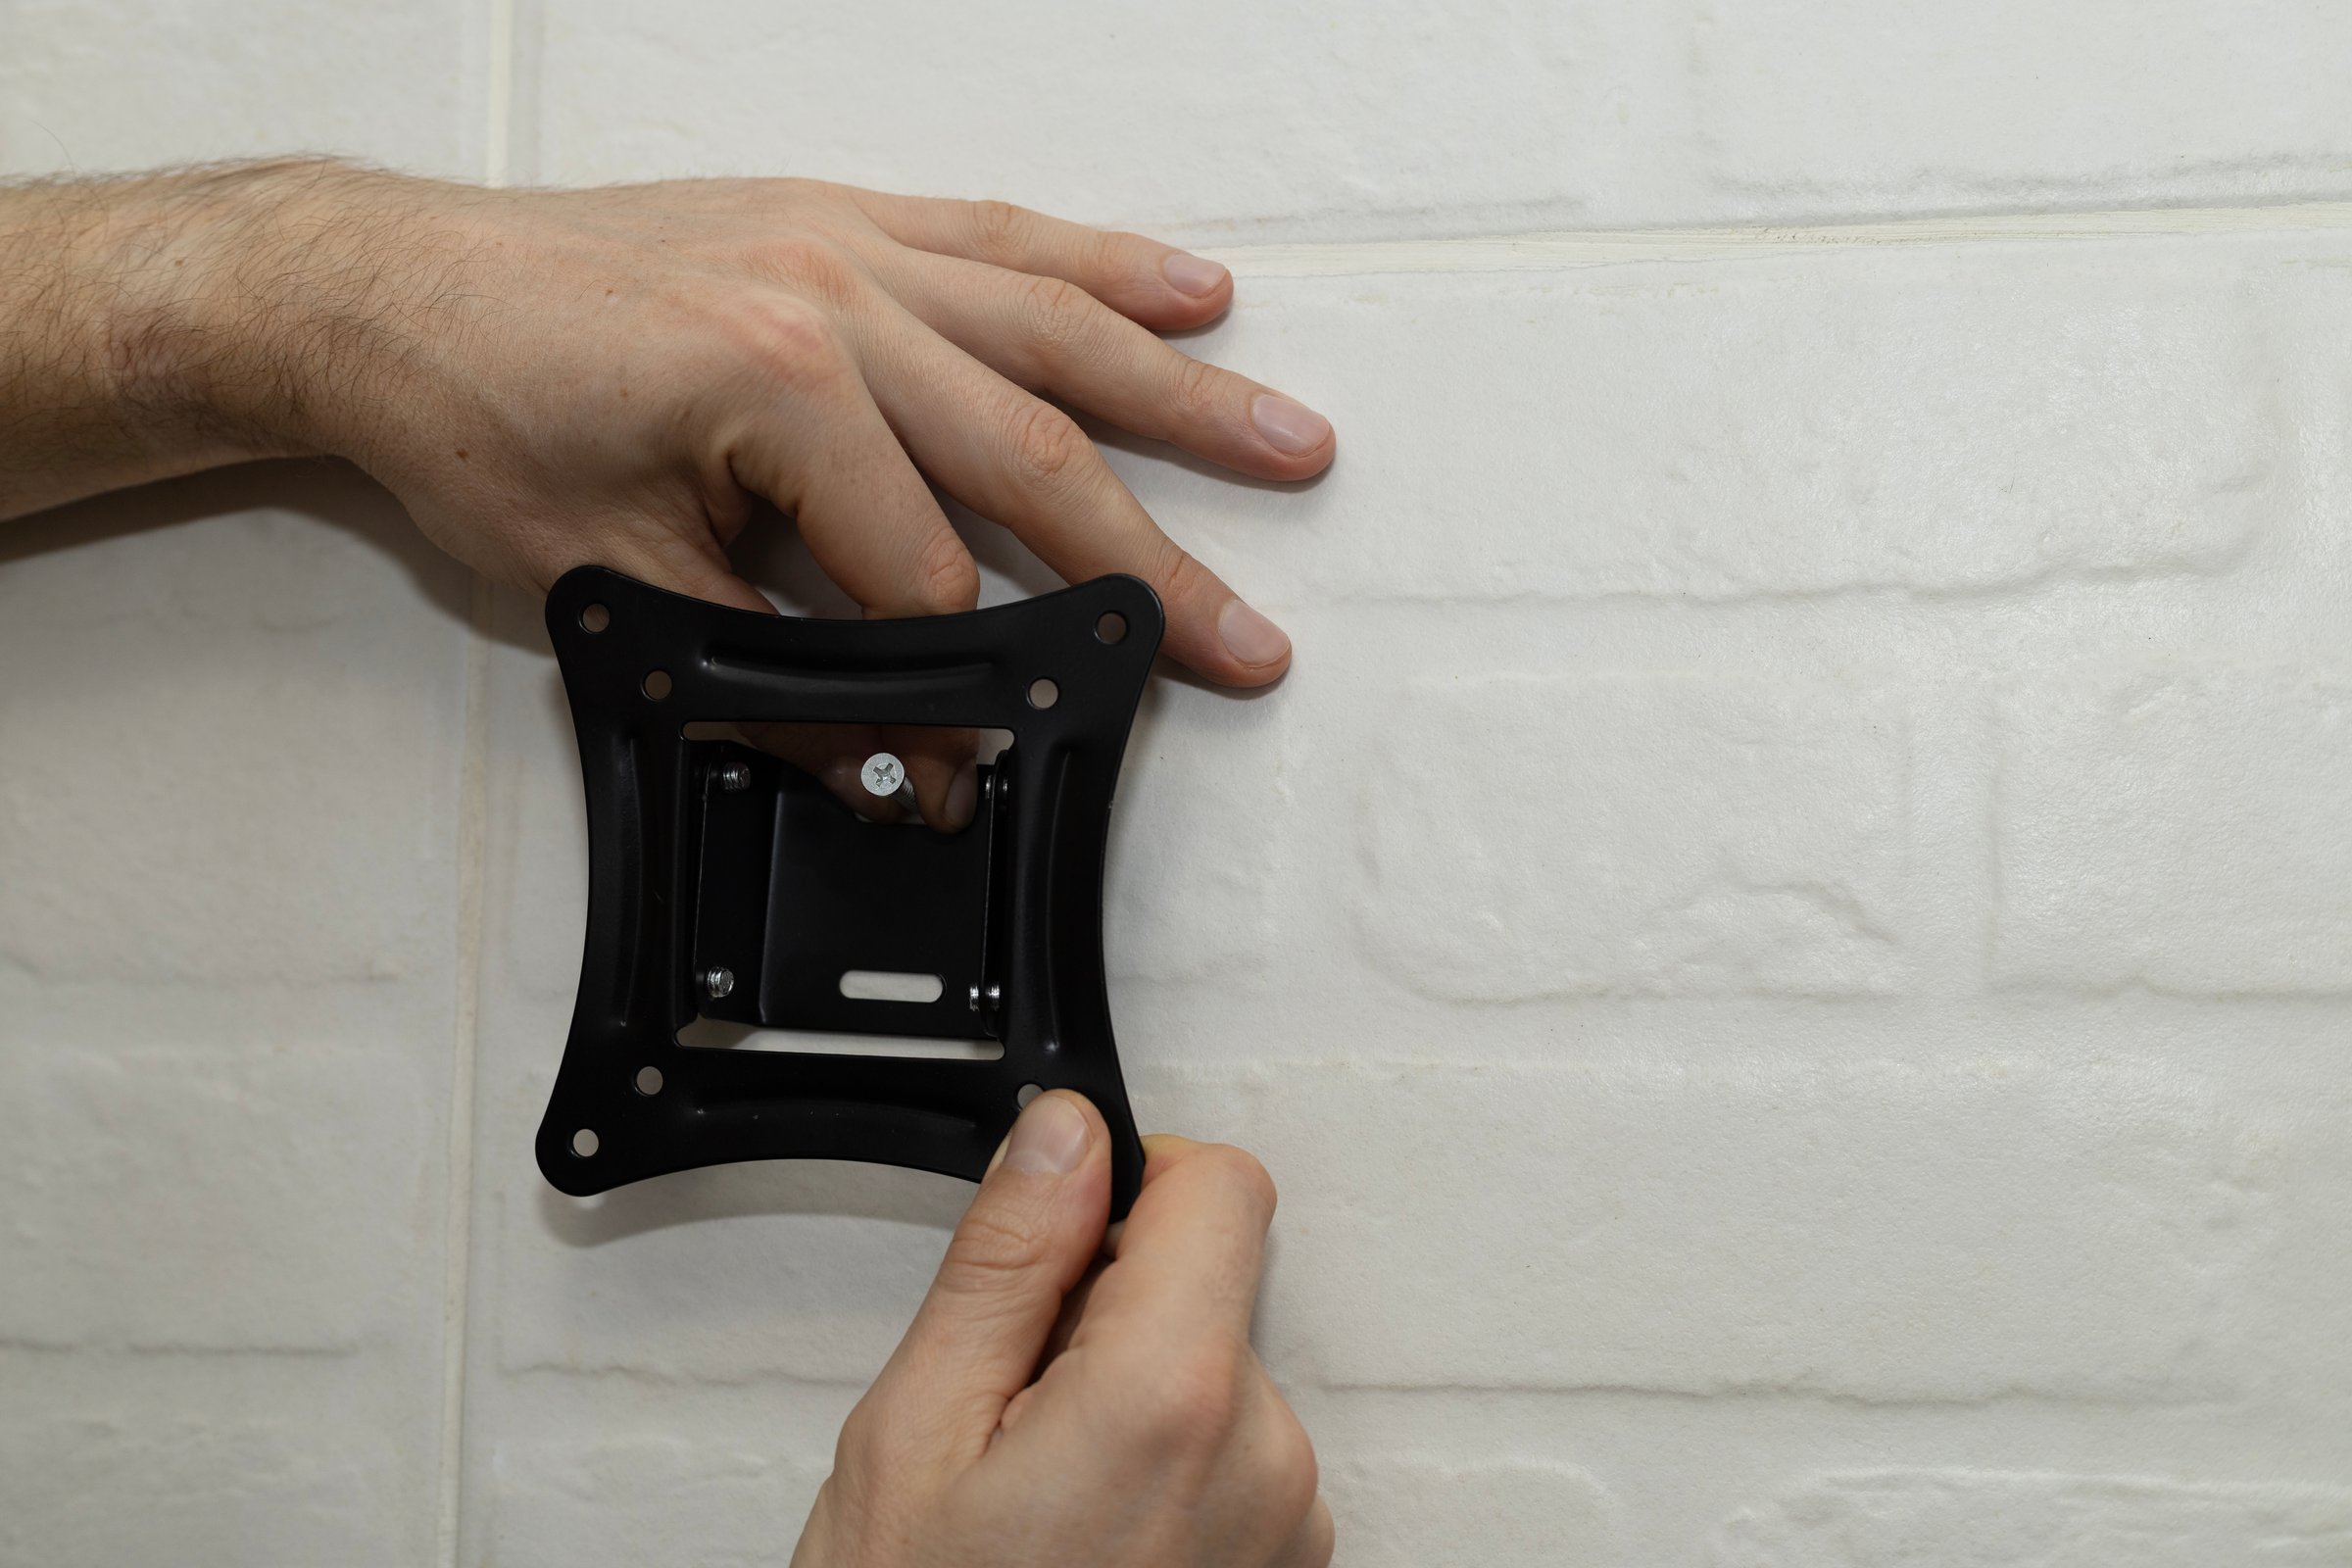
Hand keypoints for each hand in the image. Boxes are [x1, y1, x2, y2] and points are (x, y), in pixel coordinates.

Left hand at [129, 164, 1328, 823]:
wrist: (380, 293)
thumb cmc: (471, 418)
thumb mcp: (611, 588)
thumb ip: (768, 687)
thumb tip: (885, 768)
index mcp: (779, 389)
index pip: (926, 580)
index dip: (965, 696)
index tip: (994, 768)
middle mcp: (836, 300)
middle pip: (1040, 458)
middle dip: (1155, 569)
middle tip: (1247, 642)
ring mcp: (845, 247)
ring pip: (1057, 330)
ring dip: (1185, 396)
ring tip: (1293, 446)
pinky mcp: (836, 219)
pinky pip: (998, 237)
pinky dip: (1102, 266)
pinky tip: (1184, 290)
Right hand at [794, 1093, 1329, 1567]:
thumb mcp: (918, 1430)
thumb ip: (1008, 1263)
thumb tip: (1065, 1137)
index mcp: (1171, 1397)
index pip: (1221, 1187)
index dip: (1133, 1179)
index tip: (1065, 1225)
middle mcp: (1263, 1458)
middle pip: (1208, 1286)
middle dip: (1107, 1312)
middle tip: (1009, 1412)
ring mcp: (1284, 1524)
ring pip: (1213, 1372)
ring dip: (1132, 1397)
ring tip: (1038, 1494)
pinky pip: (1232, 1455)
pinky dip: (1164, 1466)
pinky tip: (1082, 1533)